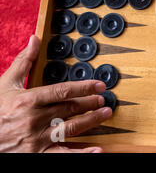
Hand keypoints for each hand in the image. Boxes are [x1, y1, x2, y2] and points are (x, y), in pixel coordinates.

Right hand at [0, 35, 112, 152]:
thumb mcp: (6, 84)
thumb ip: (24, 62)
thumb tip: (35, 39)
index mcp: (28, 101)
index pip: (63, 91)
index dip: (84, 87)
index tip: (99, 85)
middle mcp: (34, 119)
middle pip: (70, 109)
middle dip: (90, 103)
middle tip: (104, 99)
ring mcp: (36, 139)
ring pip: (71, 128)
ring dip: (91, 120)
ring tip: (105, 114)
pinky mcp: (37, 155)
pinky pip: (63, 154)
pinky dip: (81, 153)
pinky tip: (96, 150)